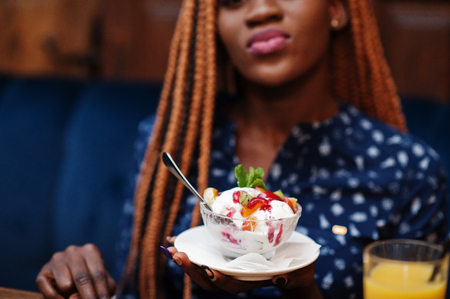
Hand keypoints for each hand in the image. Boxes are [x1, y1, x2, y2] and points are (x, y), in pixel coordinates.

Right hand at [36, 244, 115, 298]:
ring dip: (71, 296)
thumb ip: (99, 290)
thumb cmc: (94, 280)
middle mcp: (73, 251)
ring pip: (65, 285)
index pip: (98, 274)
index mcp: (90, 250)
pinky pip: (47, 288)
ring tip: (75, 296)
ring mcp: (57, 259)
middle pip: (82, 278)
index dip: (102, 292)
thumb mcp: (103, 283)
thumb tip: (76, 297)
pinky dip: (55, 298)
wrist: (76, 277)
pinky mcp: (43, 271)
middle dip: (88, 296)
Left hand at [163, 238, 320, 297]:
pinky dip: (189, 249)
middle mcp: (236, 276)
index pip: (232, 285)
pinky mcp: (226, 257)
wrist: (293, 268)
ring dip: (186, 260)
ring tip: (170, 247)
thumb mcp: (297, 273)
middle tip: (177, 254)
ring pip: (202, 269)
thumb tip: (280, 280)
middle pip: (210, 279)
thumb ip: (289, 277)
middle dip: (192, 269)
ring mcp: (229, 267)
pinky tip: (174, 240)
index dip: (220, 280)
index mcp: (251, 281)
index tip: (210, 272)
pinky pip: (204, 256)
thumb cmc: (297, 271)